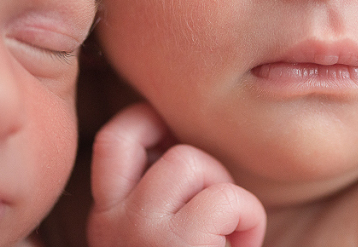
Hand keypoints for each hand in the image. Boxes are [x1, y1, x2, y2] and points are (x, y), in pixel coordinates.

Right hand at [88, 103, 265, 246]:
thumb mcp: (165, 232)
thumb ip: (163, 193)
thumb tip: (177, 136)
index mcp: (107, 219)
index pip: (111, 141)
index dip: (149, 123)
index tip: (187, 145)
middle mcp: (110, 224)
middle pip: (137, 134)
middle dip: (186, 148)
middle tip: (217, 195)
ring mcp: (139, 232)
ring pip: (188, 159)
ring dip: (223, 189)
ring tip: (229, 231)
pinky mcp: (176, 244)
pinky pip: (226, 197)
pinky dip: (249, 217)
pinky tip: (244, 243)